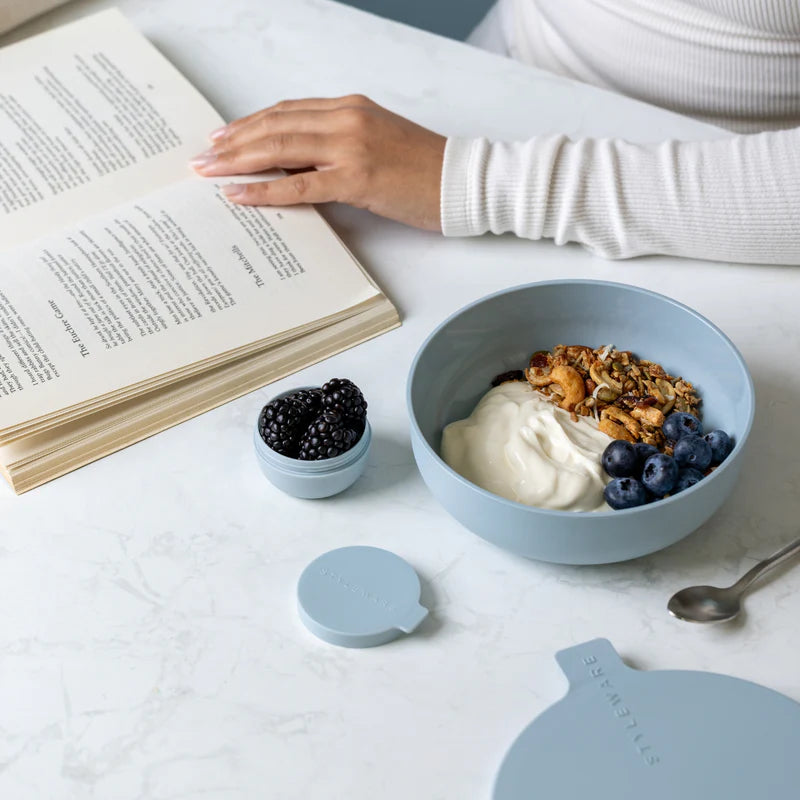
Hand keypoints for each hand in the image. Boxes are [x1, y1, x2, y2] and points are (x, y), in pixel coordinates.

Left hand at [190, 95, 445, 230]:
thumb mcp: (378, 144)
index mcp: (351, 107)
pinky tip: (239, 193)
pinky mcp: (357, 177)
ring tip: (209, 171)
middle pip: (275, 125)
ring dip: (238, 160)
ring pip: (279, 147)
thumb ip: (338, 146)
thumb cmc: (425, 169)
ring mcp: (351, 146)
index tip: (224, 137)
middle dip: (233, 141)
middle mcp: (346, 118)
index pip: (288, 111)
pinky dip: (265, 189)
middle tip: (203, 156)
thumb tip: (298, 167)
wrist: (463, 180)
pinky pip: (299, 183)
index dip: (251, 124)